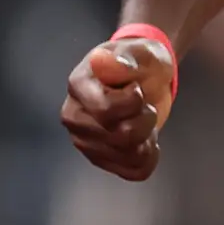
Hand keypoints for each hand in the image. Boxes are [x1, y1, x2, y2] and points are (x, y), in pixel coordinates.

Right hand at [61, 32, 178, 180]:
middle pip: (120, 137)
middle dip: (145, 119)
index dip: (134, 101)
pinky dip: (149, 156)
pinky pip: (134, 171)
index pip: (106, 111)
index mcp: (78, 87)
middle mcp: (74, 117)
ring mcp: (86, 142)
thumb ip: (124, 57)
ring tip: (143, 118)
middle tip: (144, 104)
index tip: (137, 88)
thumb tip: (100, 60)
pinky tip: (146, 139)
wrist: (146, 78)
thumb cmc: (140, 62)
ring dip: (148, 137)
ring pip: (129, 156)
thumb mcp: (141, 52)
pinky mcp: (102, 159)